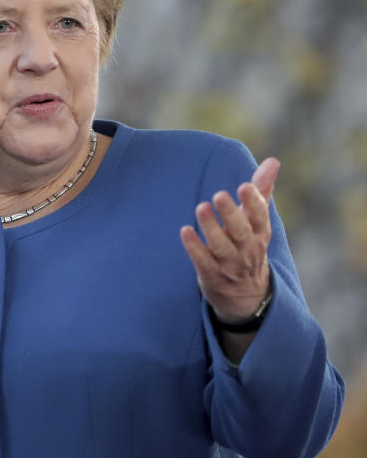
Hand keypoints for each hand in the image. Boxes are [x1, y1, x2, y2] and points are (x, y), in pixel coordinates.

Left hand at [180, 157, 279, 323]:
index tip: (245, 185)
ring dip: (211, 228)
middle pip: (241, 231)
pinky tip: (185, 231)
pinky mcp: (212, 275)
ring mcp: (230, 264)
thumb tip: (273, 160)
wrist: (246, 296)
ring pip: (222, 246)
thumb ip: (262, 190)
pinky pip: (203, 261)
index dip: (254, 202)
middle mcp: (248, 249)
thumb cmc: (249, 246)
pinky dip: (194, 247)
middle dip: (231, 214)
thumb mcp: (258, 222)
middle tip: (219, 194)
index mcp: (260, 234)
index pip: (260, 217)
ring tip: (201, 207)